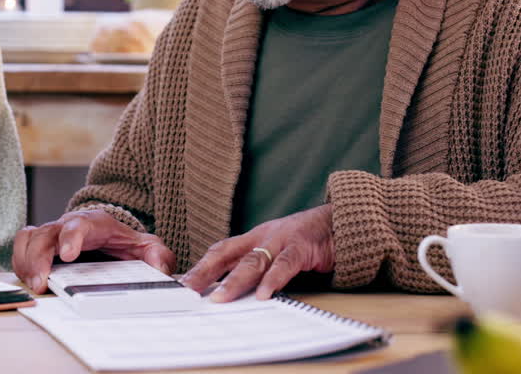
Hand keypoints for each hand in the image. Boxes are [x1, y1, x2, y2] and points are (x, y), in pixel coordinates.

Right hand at [12, 210, 175, 293]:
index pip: (79, 224)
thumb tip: (159, 268)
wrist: (111, 238)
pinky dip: (20, 263)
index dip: (71, 237)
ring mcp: (52, 235)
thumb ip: (158, 256)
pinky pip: (21, 248)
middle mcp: (68, 225)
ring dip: (26, 261)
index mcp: (95, 223)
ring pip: (29, 238)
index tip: (68, 255)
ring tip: (33, 284)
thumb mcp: (149, 248)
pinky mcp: (40, 247)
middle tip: (41, 283)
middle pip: (46, 233)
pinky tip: (29, 281)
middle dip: (39, 257)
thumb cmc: (125, 244)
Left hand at [181, 204, 334, 302]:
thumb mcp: (275, 251)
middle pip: (227, 254)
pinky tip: (265, 294)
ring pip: (253, 261)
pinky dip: (274, 279)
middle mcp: (262, 236)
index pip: (219, 251)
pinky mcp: (303, 247)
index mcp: (253, 238)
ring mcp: (281, 240)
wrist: (340, 221)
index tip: (181, 283)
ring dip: (235, 281)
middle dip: (205, 272)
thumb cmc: (305, 241)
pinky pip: (285, 264)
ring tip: (220, 298)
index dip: (200, 266)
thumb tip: (231, 291)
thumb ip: (256, 268)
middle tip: (188, 289)